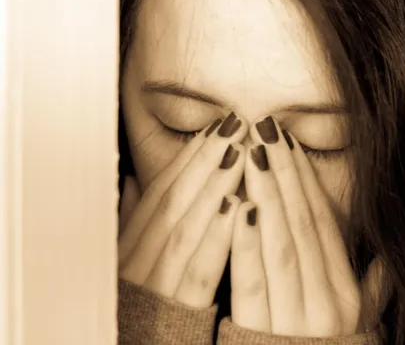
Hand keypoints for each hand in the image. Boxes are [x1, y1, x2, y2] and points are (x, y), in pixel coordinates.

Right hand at [118, 112, 246, 308]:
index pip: (163, 190)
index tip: (217, 127)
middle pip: (175, 200)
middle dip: (206, 159)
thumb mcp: (132, 258)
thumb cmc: (141, 301)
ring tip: (240, 152)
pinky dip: (216, 238)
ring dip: (213, 186)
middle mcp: (137, 259)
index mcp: (130, 244)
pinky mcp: (175, 314)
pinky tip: (237, 207)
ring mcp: (153, 286)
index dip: (191, 156)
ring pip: (185, 228)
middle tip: (235, 124)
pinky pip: (197, 274)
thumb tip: (129, 178)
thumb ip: (132, 220)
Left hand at [230, 116, 389, 336]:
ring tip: (251, 150)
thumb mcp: (356, 328)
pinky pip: (253, 283)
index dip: (304, 179)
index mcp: (344, 292)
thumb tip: (386, 264)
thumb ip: (370, 294)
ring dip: (267, 193)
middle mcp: (327, 300)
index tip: (288, 142)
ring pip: (282, 242)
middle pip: (302, 222)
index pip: (322, 222)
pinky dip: (247, 243)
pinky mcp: (259, 334)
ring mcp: (296, 318)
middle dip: (284, 172)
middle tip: (266, 128)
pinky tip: (239, 206)